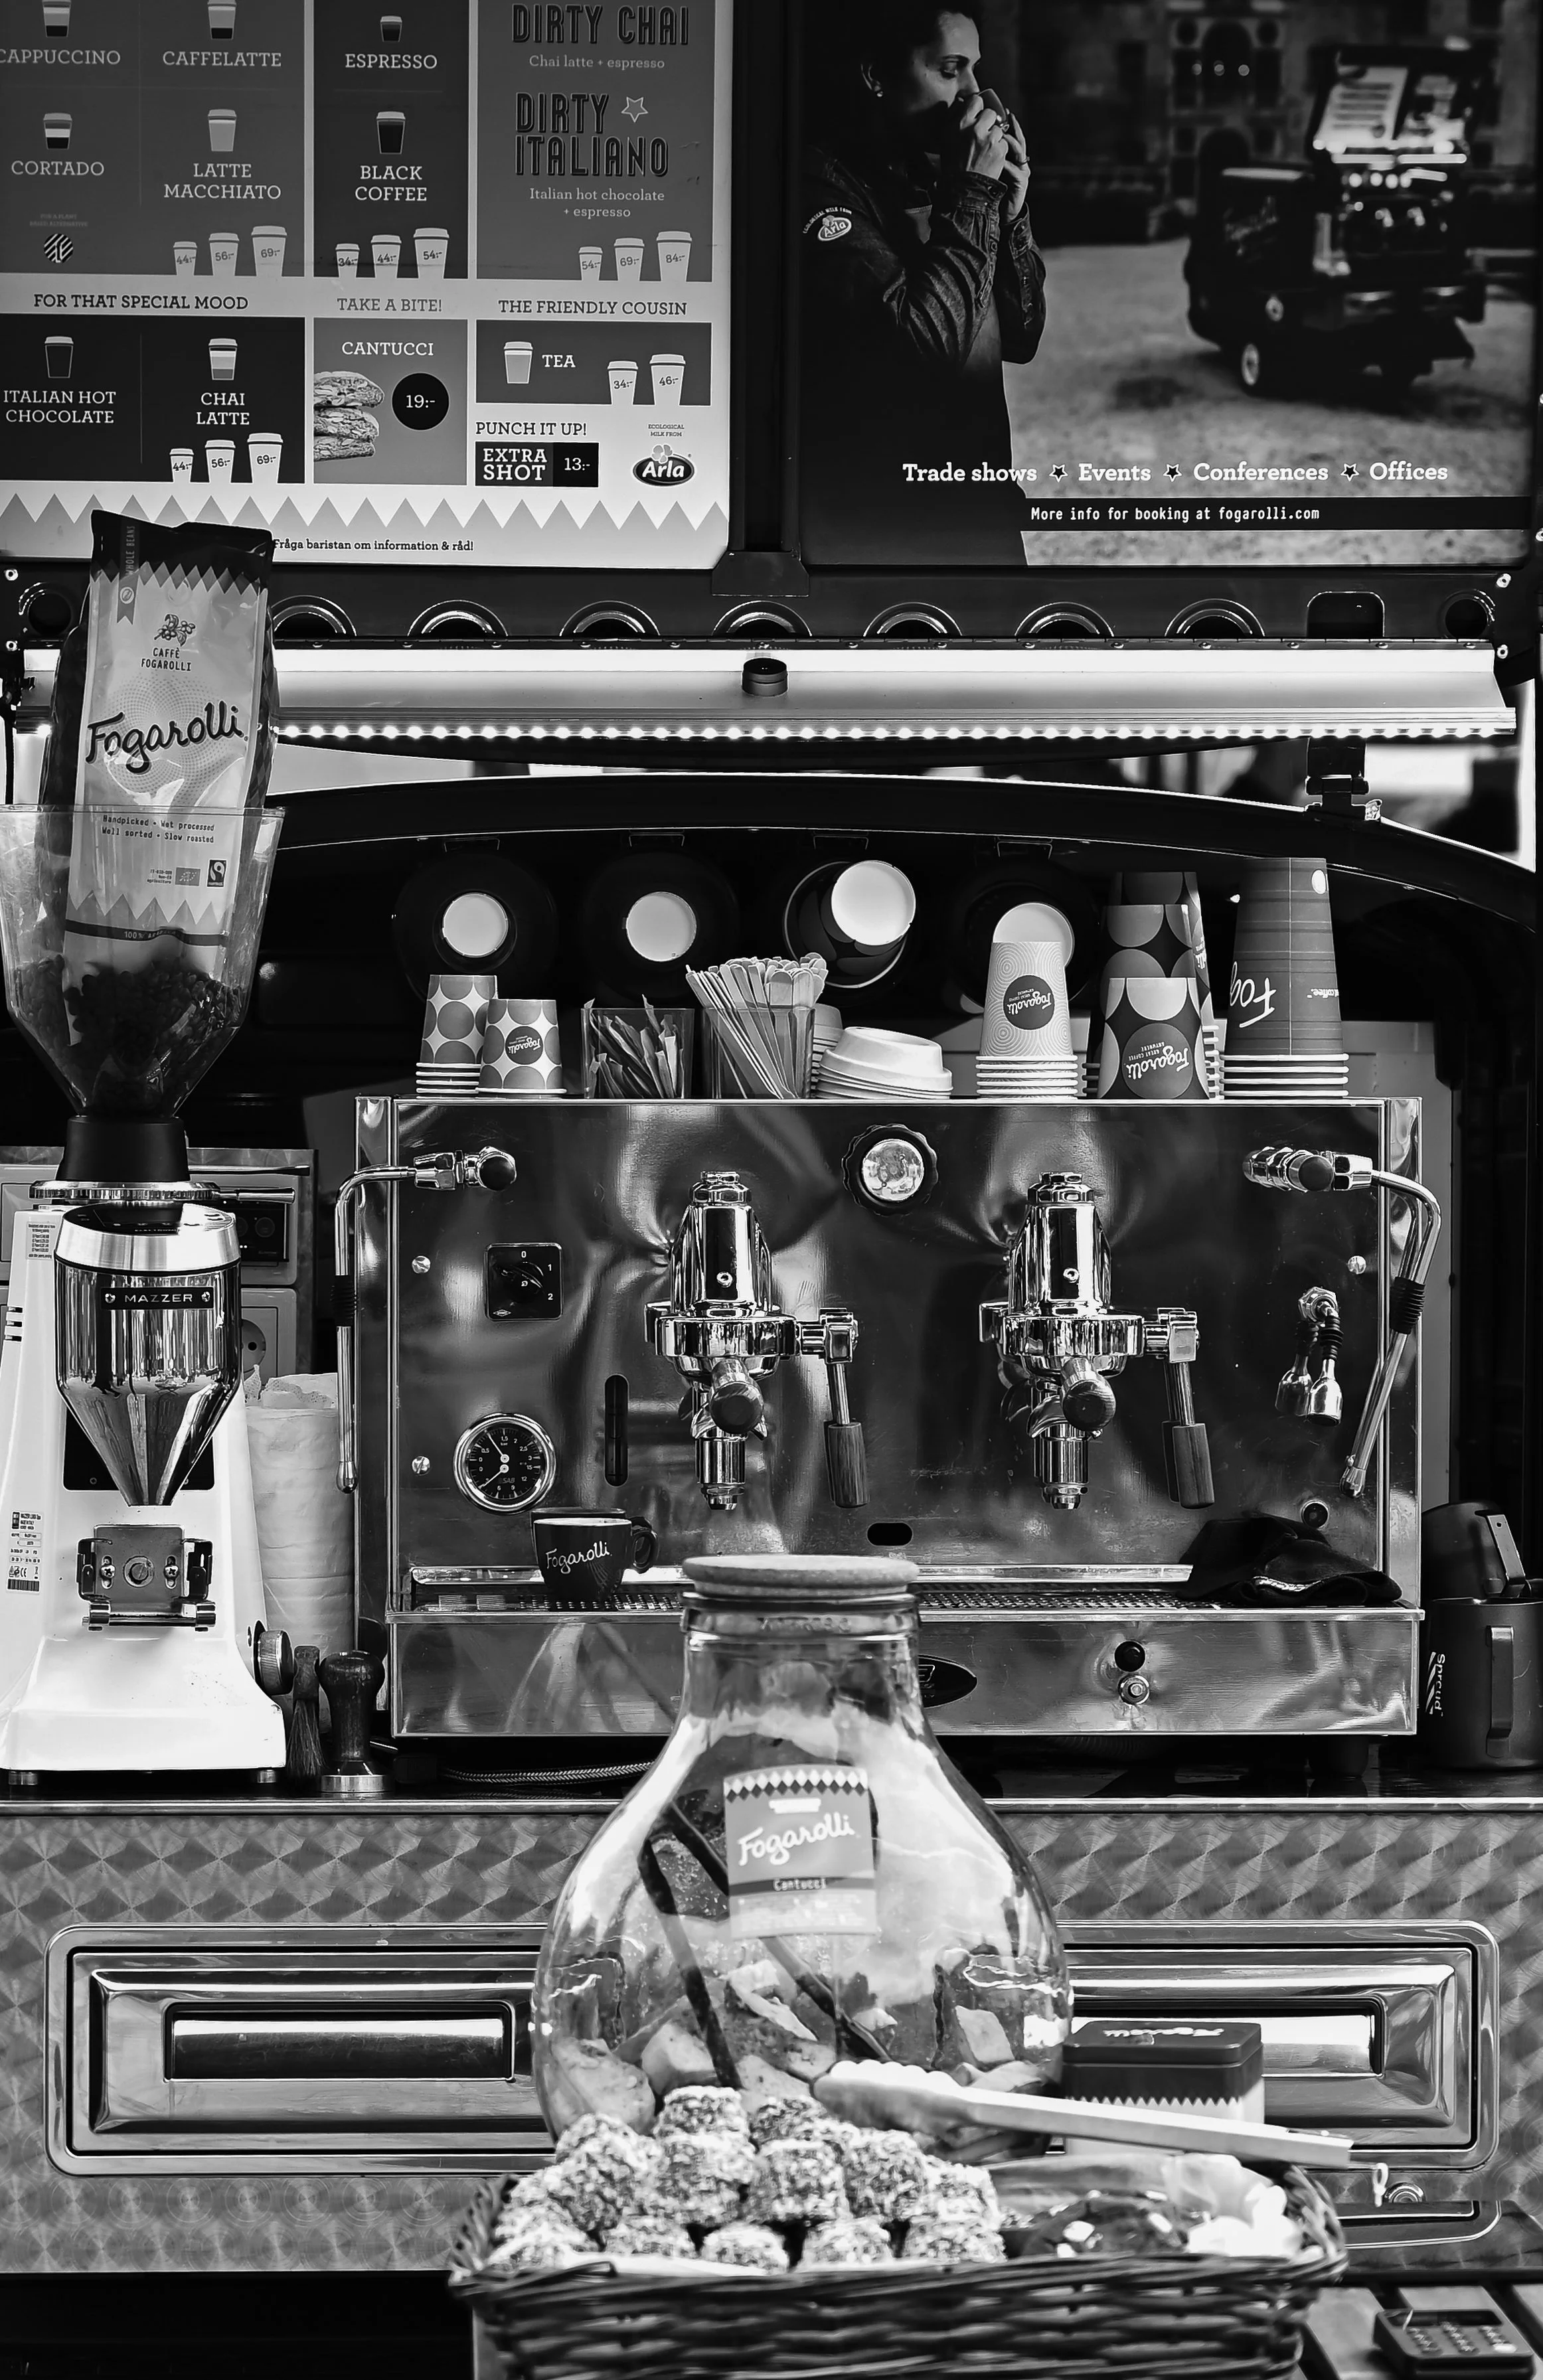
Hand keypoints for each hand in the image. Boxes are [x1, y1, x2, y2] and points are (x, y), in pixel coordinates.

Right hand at [945, 90, 1008, 183]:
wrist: (963, 191)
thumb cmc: (953, 165)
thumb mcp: (947, 139)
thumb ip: (954, 119)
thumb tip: (961, 102)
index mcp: (960, 123)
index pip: (976, 100)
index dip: (978, 107)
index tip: (977, 115)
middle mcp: (975, 129)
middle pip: (990, 113)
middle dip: (988, 123)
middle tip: (982, 136)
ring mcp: (989, 140)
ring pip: (999, 129)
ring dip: (994, 138)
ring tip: (985, 151)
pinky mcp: (999, 150)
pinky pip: (1004, 143)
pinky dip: (999, 150)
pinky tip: (990, 159)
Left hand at [981, 88, 1029, 218]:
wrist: (990, 212)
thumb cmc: (985, 187)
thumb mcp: (978, 164)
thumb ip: (975, 148)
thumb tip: (961, 129)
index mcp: (1006, 153)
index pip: (1007, 132)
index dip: (1004, 119)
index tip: (996, 108)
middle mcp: (1016, 159)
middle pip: (1018, 136)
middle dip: (1012, 125)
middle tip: (1005, 115)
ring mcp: (1020, 169)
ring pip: (1019, 149)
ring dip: (1010, 140)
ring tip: (1001, 134)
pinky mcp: (1021, 182)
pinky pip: (1015, 169)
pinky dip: (1007, 163)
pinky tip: (1000, 159)